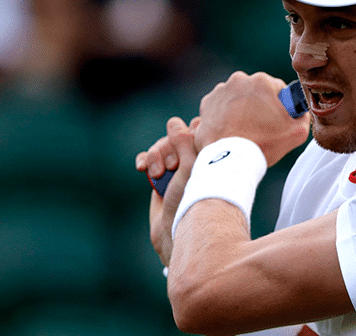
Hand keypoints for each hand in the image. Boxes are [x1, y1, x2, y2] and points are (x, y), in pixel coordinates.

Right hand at [136, 117, 199, 265]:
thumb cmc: (193, 201)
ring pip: (162, 145)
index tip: (187, 155)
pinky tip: (142, 169)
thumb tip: (175, 123)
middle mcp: (195, 159)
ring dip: (156, 155)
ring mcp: (177, 167)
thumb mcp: (192, 170)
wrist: (176, 232)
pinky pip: (148, 157)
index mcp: (213, 155)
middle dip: (169, 148)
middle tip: (172, 168)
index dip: (190, 135)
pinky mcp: (161, 175)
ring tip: (158, 174)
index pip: (200, 128)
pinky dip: (144, 159)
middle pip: (176, 135)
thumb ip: (185, 143)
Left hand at [195, 72, 309, 166]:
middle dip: (259, 105)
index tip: (277, 118)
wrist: (230, 160)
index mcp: (261, 82)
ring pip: (237, 98)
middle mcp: (239, 81)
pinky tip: (231, 131)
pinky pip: (220, 107)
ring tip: (245, 131)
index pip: (277, 88)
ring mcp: (220, 92)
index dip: (280, 104)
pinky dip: (225, 117)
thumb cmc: (263, 145)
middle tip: (261, 127)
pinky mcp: (206, 104)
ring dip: (241, 109)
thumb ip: (303, 117)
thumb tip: (301, 113)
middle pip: (255, 91)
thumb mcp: (297, 132)